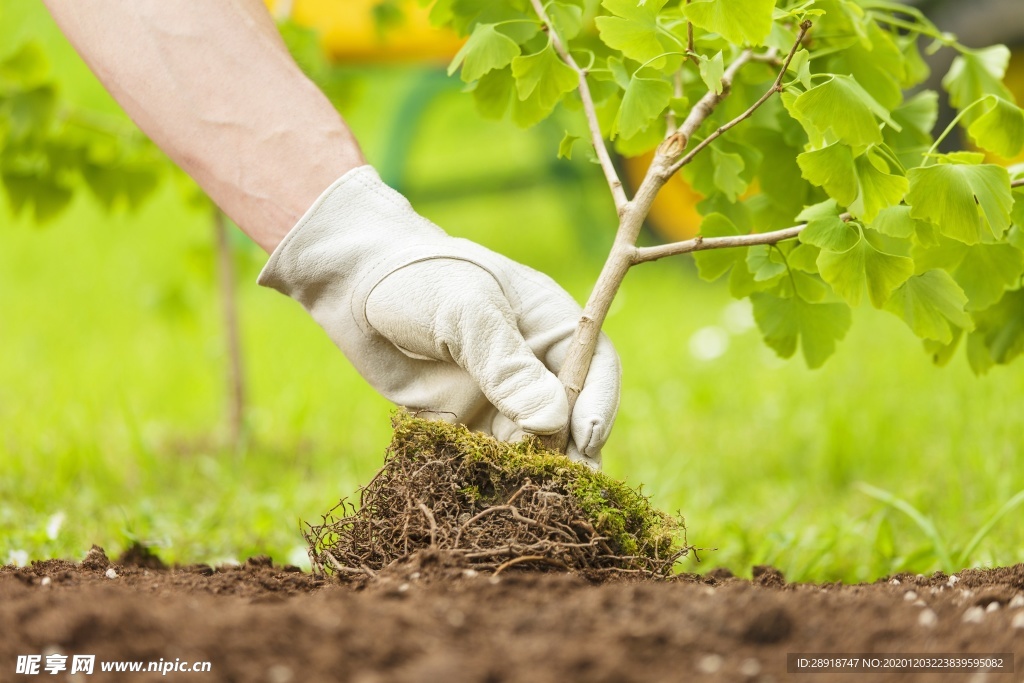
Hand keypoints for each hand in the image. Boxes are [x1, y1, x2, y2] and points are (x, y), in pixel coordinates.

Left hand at [258, 166, 619, 466]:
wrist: (353, 288)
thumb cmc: (418, 281)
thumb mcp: (466, 312)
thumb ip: (506, 365)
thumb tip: (551, 423)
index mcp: (552, 325)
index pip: (596, 368)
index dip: (597, 404)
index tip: (585, 439)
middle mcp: (535, 367)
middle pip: (571, 417)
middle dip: (571, 452)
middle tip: (566, 487)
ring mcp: (501, 399)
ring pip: (534, 446)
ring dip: (534, 473)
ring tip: (529, 498)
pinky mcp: (466, 426)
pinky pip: (490, 460)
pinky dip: (493, 479)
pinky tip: (490, 497)